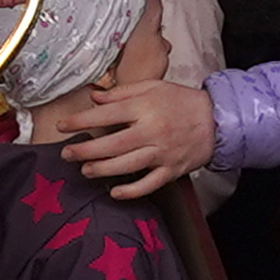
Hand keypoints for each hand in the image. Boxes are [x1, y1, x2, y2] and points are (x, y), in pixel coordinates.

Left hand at [60, 80, 216, 198]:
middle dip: (85, 150)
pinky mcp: (171, 170)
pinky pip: (149, 184)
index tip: (62, 126)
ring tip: (85, 170)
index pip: (106, 115)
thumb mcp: (153, 87)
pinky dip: (132, 191)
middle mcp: (152, 131)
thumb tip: (95, 98)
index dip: (81, 121)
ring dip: (102, 169)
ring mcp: (162, 153)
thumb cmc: (181, 101)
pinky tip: (115, 192)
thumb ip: (122, 92)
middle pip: (112, 144)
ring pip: (127, 165)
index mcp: (145, 108)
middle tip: (66, 154)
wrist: (216, 120)